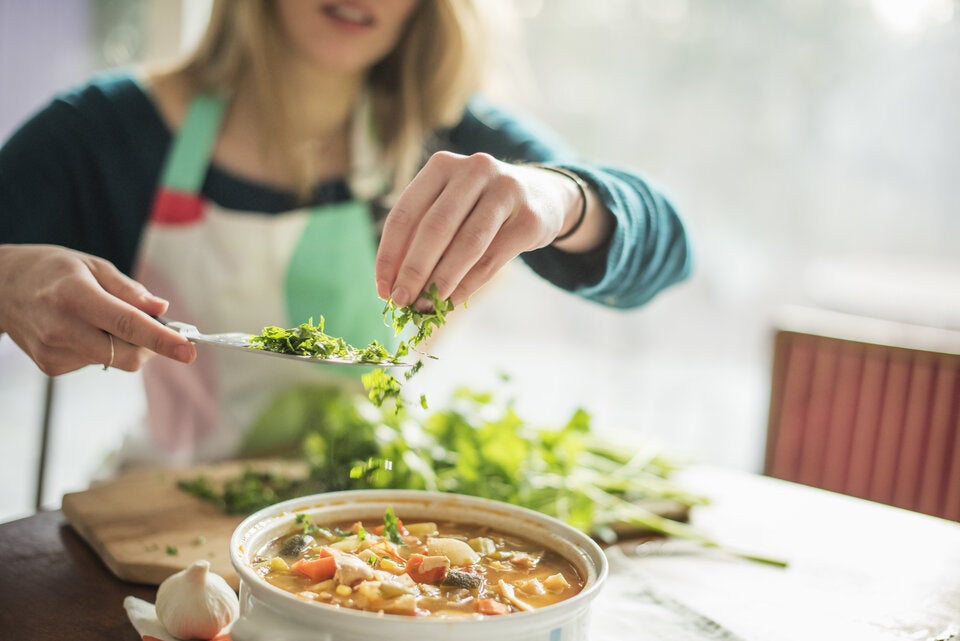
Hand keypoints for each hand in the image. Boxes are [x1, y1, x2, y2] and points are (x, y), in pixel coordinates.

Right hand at [0, 244, 195, 374]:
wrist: (1, 288)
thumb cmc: (52, 271)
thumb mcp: (93, 265)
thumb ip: (129, 290)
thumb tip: (162, 309)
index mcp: (75, 296)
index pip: (127, 324)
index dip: (162, 339)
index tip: (188, 350)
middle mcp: (62, 328)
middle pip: (126, 356)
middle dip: (150, 346)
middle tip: (155, 327)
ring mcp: (54, 352)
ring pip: (114, 360)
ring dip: (122, 344)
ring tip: (99, 318)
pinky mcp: (51, 366)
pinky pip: (96, 363)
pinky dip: (102, 349)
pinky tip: (82, 329)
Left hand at [375, 152, 591, 307]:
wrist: (543, 195)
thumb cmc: (481, 207)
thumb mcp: (450, 207)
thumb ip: (421, 236)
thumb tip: (394, 285)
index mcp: (443, 165)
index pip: (405, 213)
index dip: (390, 254)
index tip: (382, 288)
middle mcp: (475, 169)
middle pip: (435, 227)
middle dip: (413, 270)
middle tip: (401, 301)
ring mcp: (506, 191)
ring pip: (466, 244)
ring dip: (442, 281)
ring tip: (426, 306)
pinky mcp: (530, 218)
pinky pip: (492, 259)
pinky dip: (469, 285)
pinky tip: (453, 301)